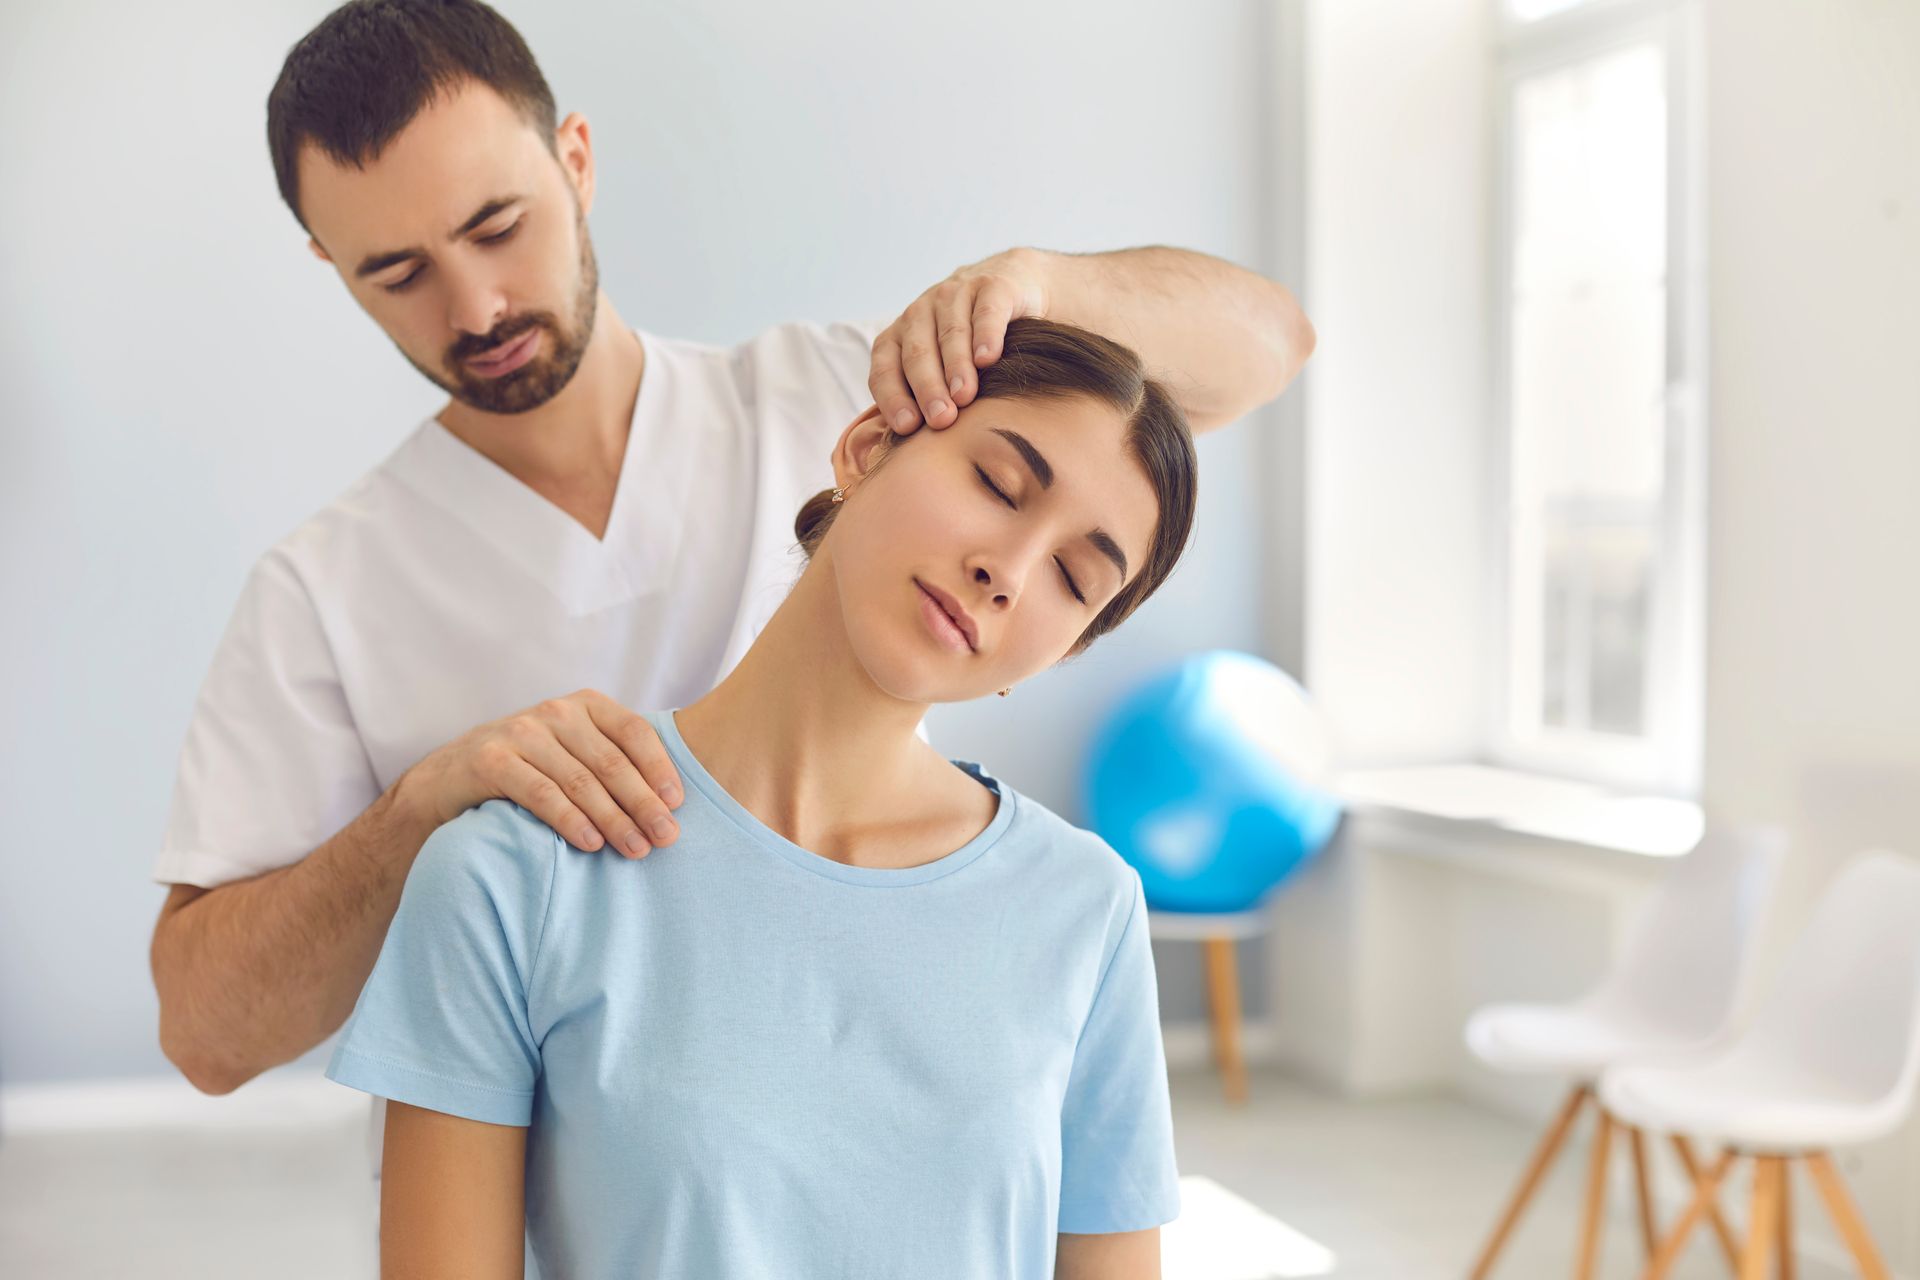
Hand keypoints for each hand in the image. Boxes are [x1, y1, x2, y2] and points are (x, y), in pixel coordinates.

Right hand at [396, 689, 683, 857]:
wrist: (449, 777)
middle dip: (643, 803)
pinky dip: (569, 820)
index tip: (678, 805)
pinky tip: (590, 843)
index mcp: (585, 705)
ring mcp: (521, 732)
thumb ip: (614, 762)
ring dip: (613, 818)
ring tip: (635, 848)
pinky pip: (541, 793)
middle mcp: (555, 712)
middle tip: (666, 838)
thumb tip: (672, 803)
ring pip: (579, 780)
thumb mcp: (574, 752)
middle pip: (611, 761)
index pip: (633, 731)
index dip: (659, 768)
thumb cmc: (530, 769)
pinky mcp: (491, 760)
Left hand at [868, 247, 1050, 434]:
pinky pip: (985, 312)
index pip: (885, 367)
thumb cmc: (970, 347)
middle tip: (941, 419)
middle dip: (927, 387)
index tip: (907, 427)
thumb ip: (925, 401)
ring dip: (956, 366)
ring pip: (950, 333)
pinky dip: (985, 335)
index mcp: (900, 336)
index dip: (893, 396)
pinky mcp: (991, 286)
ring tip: (964, 396)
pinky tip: (988, 359)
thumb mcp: (941, 369)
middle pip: (917, 352)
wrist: (1011, 289)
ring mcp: (954, 295)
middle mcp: (921, 312)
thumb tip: (913, 459)